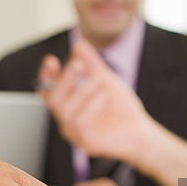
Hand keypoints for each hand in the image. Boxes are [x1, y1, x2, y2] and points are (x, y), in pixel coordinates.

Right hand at [38, 39, 153, 162]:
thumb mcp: (106, 79)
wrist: (140, 131)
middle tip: (78, 64)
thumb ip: (91, 63)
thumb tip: (78, 43)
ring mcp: (75, 132)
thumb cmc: (121, 107)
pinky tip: (102, 95)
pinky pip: (79, 123)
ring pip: (65, 111)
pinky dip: (90, 106)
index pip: (49, 89)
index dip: (47, 75)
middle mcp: (67, 117)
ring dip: (80, 91)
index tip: (51, 60)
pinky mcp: (85, 142)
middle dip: (64, 80)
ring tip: (98, 79)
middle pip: (54, 98)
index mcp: (69, 102)